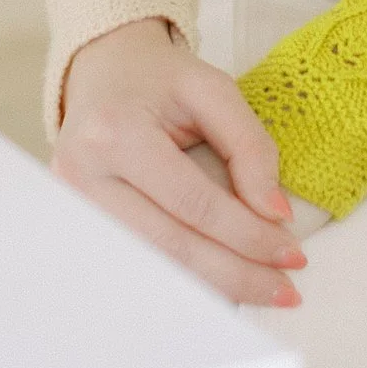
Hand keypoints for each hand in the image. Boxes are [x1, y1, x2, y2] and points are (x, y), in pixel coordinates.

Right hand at [49, 18, 308, 306]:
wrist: (103, 74)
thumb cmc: (160, 82)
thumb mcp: (213, 89)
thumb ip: (249, 146)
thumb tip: (276, 215)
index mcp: (116, 133)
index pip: (194, 202)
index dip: (247, 234)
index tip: (293, 252)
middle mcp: (82, 176)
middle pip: (171, 246)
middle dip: (235, 274)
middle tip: (286, 289)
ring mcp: (72, 208)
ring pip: (153, 268)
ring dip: (211, 289)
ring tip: (260, 293)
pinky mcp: (77, 227)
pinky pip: (137, 266)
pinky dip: (181, 284)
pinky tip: (219, 290)